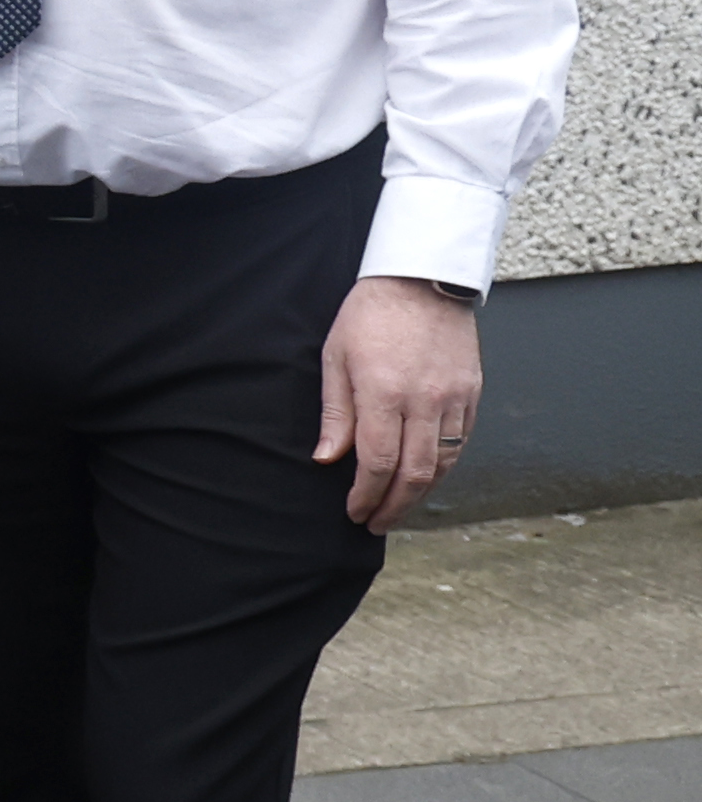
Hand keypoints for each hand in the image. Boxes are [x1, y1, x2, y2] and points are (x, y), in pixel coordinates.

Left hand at [316, 275, 483, 533]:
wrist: (422, 278)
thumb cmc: (370, 315)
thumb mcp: (336, 358)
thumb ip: (336, 413)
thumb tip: (328, 459)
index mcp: (384, 392)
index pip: (378, 462)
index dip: (366, 495)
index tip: (355, 512)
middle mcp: (425, 400)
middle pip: (415, 473)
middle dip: (394, 506)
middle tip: (376, 523)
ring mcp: (454, 397)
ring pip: (444, 463)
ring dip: (421, 493)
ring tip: (398, 507)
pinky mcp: (473, 391)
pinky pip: (462, 441)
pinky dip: (444, 466)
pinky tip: (425, 477)